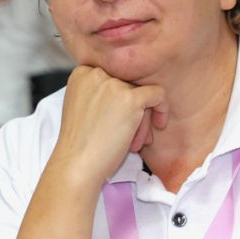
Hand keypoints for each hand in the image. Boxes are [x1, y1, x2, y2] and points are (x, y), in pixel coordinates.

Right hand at [49, 66, 166, 189]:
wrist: (78, 164)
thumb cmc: (80, 144)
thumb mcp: (83, 107)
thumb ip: (99, 92)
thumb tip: (126, 89)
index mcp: (82, 74)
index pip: (114, 76)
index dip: (119, 97)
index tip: (118, 116)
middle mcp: (96, 74)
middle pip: (128, 84)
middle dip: (132, 110)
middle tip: (130, 134)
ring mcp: (114, 85)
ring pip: (142, 92)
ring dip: (143, 117)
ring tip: (134, 141)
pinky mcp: (130, 99)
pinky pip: (157, 95)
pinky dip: (161, 109)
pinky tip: (158, 125)